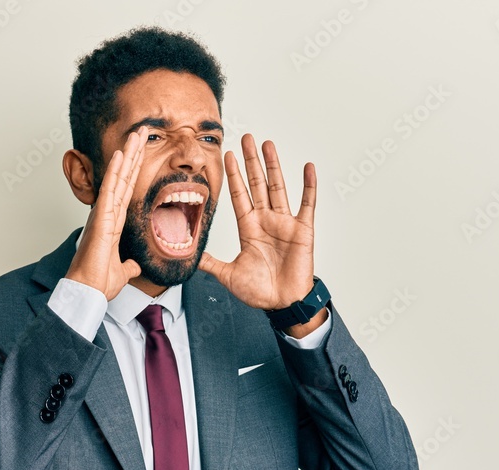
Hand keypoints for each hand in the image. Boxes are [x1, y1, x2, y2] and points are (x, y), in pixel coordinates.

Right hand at [65, 126, 147, 299]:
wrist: (88, 291)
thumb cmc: (99, 282)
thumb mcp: (122, 271)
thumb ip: (128, 265)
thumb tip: (133, 265)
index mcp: (113, 222)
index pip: (127, 189)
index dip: (135, 169)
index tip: (142, 152)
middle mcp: (107, 213)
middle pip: (123, 177)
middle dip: (133, 154)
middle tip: (142, 132)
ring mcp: (104, 213)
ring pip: (117, 178)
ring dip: (127, 155)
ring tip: (136, 134)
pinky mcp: (101, 219)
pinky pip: (110, 191)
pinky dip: (115, 172)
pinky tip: (121, 155)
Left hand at [199, 133, 316, 310]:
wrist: (282, 304)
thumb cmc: (259, 291)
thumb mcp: (227, 275)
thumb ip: (210, 262)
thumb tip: (189, 257)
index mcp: (248, 228)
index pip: (239, 195)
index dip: (233, 176)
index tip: (227, 155)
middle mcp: (266, 221)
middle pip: (256, 184)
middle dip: (250, 161)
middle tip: (246, 138)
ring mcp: (284, 223)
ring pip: (277, 187)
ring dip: (273, 166)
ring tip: (267, 144)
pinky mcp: (302, 230)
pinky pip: (307, 204)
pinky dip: (309, 186)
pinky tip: (308, 167)